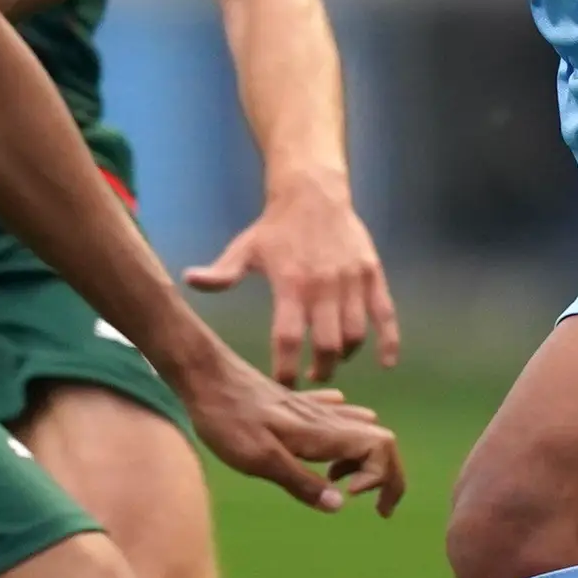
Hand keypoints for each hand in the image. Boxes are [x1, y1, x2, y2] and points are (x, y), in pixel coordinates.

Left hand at [165, 339, 405, 516]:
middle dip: (388, 475)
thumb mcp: (260, 459)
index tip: (352, 498)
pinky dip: (345, 440)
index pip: (381, 448)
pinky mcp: (294, 405)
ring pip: (360, 430)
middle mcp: (325, 419)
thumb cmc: (227, 419)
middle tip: (376, 507)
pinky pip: (336, 418)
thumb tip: (340, 505)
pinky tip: (330, 451)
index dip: (382, 477)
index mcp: (322, 432)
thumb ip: (301, 482)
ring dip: (366, 461)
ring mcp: (311, 408)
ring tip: (342, 483)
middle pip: (380, 441)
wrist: (204, 375)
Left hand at [185, 176, 399, 382]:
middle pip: (325, 345)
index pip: (287, 338)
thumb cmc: (275, 228)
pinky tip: (385, 364)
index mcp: (291, 284)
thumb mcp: (244, 249)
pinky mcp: (372, 275)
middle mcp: (323, 286)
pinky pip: (386, 316)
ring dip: (344, 356)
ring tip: (331, 362)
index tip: (282, 384)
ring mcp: (351, 282)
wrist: (313, 193)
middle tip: (310, 377)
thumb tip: (189, 280)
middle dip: (318, 369)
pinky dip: (389, 343)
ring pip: (354, 335)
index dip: (285, 368)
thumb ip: (221, 273)